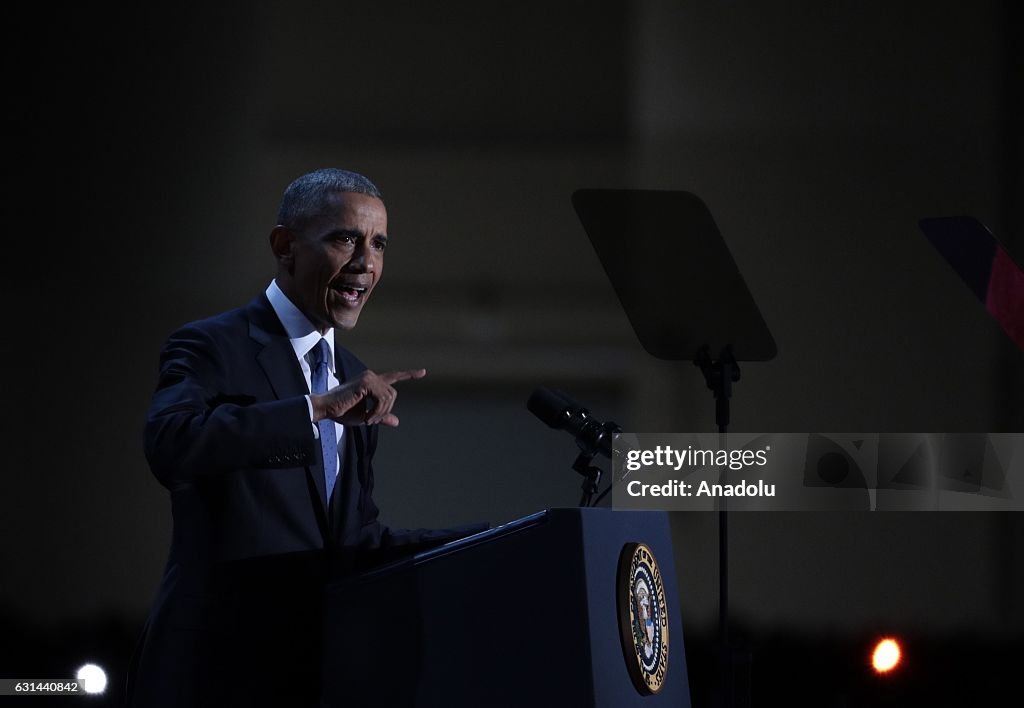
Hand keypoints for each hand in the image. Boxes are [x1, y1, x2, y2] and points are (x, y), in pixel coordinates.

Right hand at [310, 368, 425, 426]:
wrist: (326, 409)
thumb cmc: (342, 412)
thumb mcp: (365, 417)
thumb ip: (381, 416)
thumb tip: (397, 421)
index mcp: (371, 382)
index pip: (393, 377)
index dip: (408, 375)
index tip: (423, 372)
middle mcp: (371, 376)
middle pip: (392, 394)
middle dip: (385, 410)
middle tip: (371, 421)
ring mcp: (369, 378)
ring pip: (388, 397)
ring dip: (380, 413)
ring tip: (367, 420)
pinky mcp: (366, 383)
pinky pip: (382, 399)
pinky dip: (376, 412)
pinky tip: (366, 418)